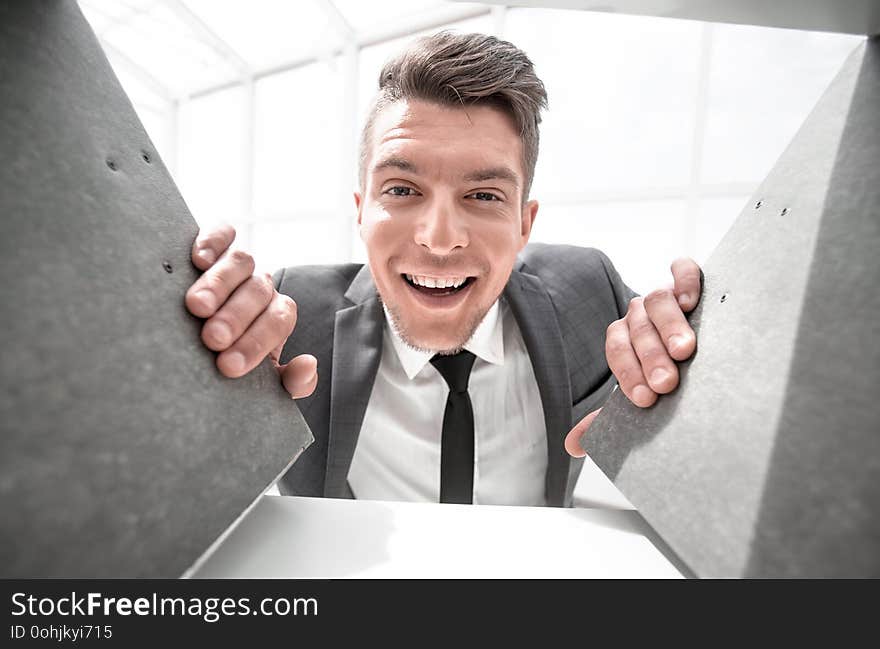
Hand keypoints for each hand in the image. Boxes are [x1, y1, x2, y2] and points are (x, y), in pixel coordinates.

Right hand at [185, 224, 317, 398]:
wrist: (199, 342)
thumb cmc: (229, 362)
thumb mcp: (260, 382)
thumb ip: (291, 381)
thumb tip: (307, 365)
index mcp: (277, 316)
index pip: (278, 323)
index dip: (256, 343)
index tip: (228, 366)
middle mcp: (261, 288)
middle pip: (259, 292)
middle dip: (236, 318)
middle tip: (212, 339)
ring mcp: (239, 266)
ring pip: (241, 262)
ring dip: (219, 284)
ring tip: (197, 307)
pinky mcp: (214, 245)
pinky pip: (221, 234)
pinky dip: (212, 241)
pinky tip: (198, 260)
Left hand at [565, 257, 701, 457]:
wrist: (694, 340)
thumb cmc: (665, 371)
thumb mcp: (640, 392)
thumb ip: (608, 417)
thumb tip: (572, 445)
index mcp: (623, 338)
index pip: (616, 350)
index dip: (627, 374)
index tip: (644, 399)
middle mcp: (638, 314)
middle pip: (637, 328)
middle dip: (650, 357)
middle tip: (665, 383)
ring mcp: (662, 295)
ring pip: (658, 301)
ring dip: (669, 327)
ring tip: (684, 351)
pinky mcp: (687, 279)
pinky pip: (684, 270)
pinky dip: (686, 281)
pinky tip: (692, 303)